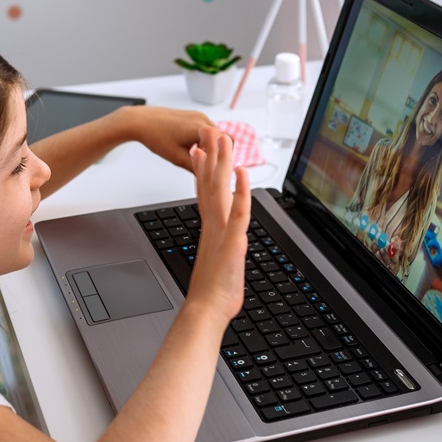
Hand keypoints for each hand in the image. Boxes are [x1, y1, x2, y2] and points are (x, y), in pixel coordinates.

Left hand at [119, 106, 216, 170]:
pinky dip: (201, 139)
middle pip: (221, 139)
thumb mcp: (178, 158)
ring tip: (193, 155)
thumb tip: (209, 176)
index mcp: (203, 128)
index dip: (225, 156)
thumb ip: (197, 168)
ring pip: (213, 134)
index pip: (229, 143)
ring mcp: (198, 115)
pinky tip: (187, 146)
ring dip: (208, 145)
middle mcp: (203, 119)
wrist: (140, 121)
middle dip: (216, 151)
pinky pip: (204, 129)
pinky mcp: (192, 115)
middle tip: (204, 163)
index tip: (218, 166)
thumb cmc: (156, 137)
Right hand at [185, 126, 250, 325]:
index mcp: (211, 229)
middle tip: (206, 131)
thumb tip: (218, 244)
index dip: (201, 170)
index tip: (198, 151)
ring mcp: (222, 230)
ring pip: (221, 189)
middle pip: (210, 183)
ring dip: (222, 163)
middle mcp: (214, 224)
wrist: (205, 310)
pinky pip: (239, 211)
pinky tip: (243, 173)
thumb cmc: (212, 293)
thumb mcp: (217, 262)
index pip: (204, 192)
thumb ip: (218, 247)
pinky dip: (241, 191)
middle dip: (209, 155)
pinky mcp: (233, 240)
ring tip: (221, 139)